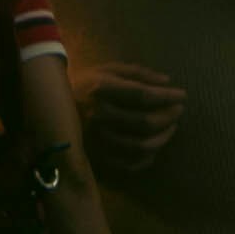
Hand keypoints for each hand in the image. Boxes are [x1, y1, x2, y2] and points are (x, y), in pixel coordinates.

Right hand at [73, 62, 184, 176]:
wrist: (52, 103)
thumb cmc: (87, 83)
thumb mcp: (109, 69)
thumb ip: (138, 73)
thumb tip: (167, 81)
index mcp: (102, 89)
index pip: (143, 96)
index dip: (167, 97)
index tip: (182, 95)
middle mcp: (100, 115)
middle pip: (145, 123)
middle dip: (169, 117)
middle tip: (179, 111)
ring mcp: (97, 138)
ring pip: (140, 146)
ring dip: (162, 138)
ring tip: (170, 127)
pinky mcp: (96, 155)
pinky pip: (128, 163)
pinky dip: (147, 158)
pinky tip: (154, 148)